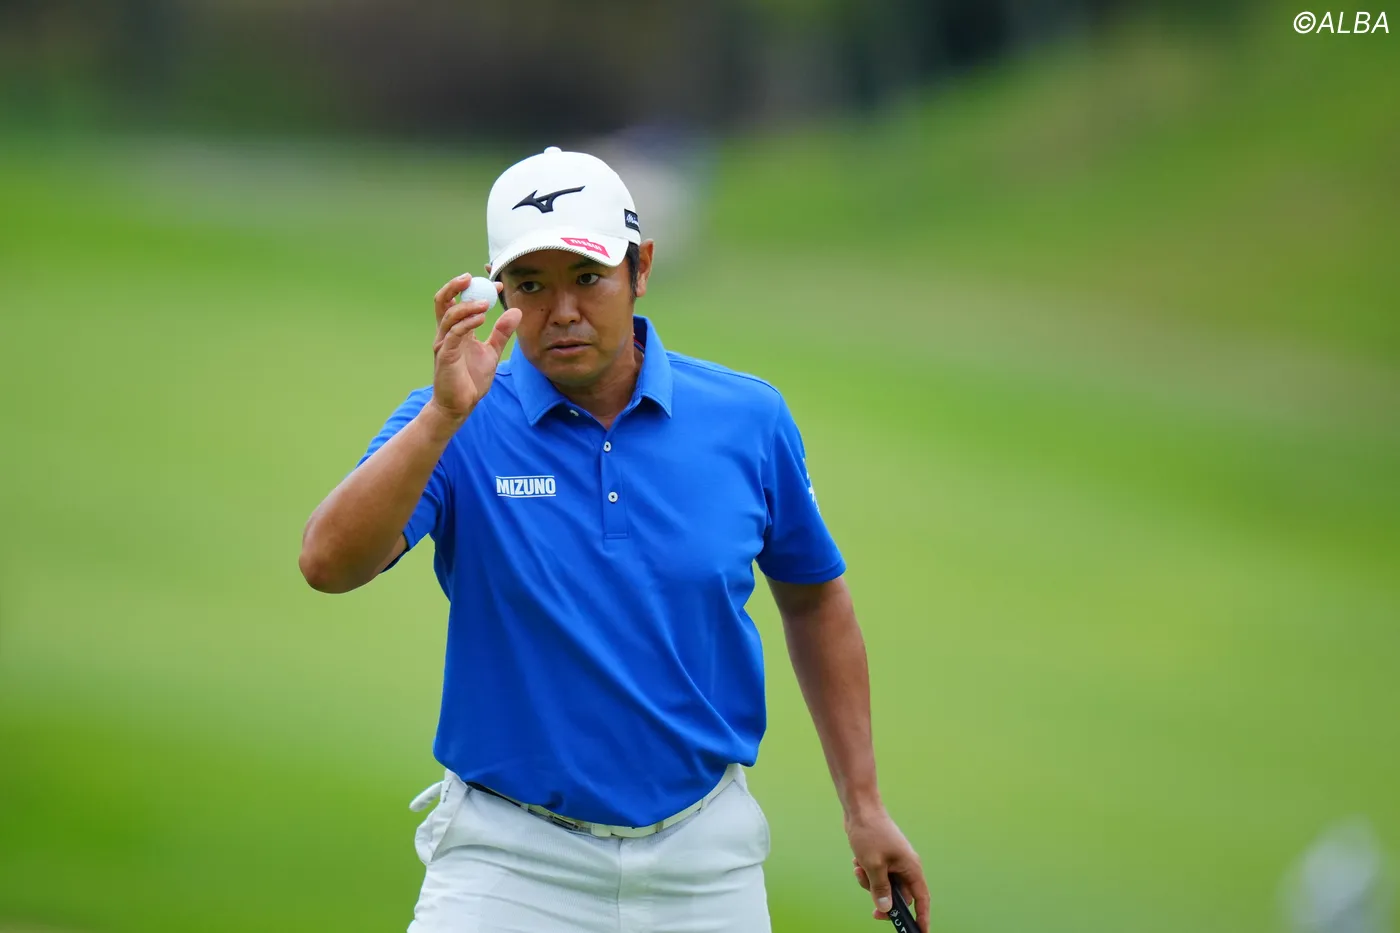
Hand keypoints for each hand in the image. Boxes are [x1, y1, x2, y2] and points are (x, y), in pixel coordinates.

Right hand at [430, 273, 521, 422]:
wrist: (460, 405)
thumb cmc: (472, 379)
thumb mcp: (492, 352)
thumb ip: (502, 332)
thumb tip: (516, 311)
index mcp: (456, 330)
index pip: (459, 301)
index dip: (474, 289)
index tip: (497, 286)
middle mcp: (446, 333)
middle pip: (442, 300)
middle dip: (454, 286)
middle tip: (471, 277)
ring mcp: (443, 343)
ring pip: (448, 315)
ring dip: (467, 305)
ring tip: (486, 303)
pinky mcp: (445, 356)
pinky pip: (453, 334)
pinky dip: (467, 323)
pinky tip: (482, 319)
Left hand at [848, 809, 928, 925]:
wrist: (860, 808)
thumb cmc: (870, 833)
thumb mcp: (873, 865)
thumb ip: (880, 889)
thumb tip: (886, 909)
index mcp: (911, 868)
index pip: (921, 899)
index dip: (922, 917)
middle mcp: (905, 866)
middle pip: (899, 896)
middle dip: (884, 900)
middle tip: (873, 912)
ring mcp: (893, 862)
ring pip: (884, 886)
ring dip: (870, 884)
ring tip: (860, 869)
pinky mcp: (882, 858)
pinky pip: (876, 875)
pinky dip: (866, 873)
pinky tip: (857, 861)